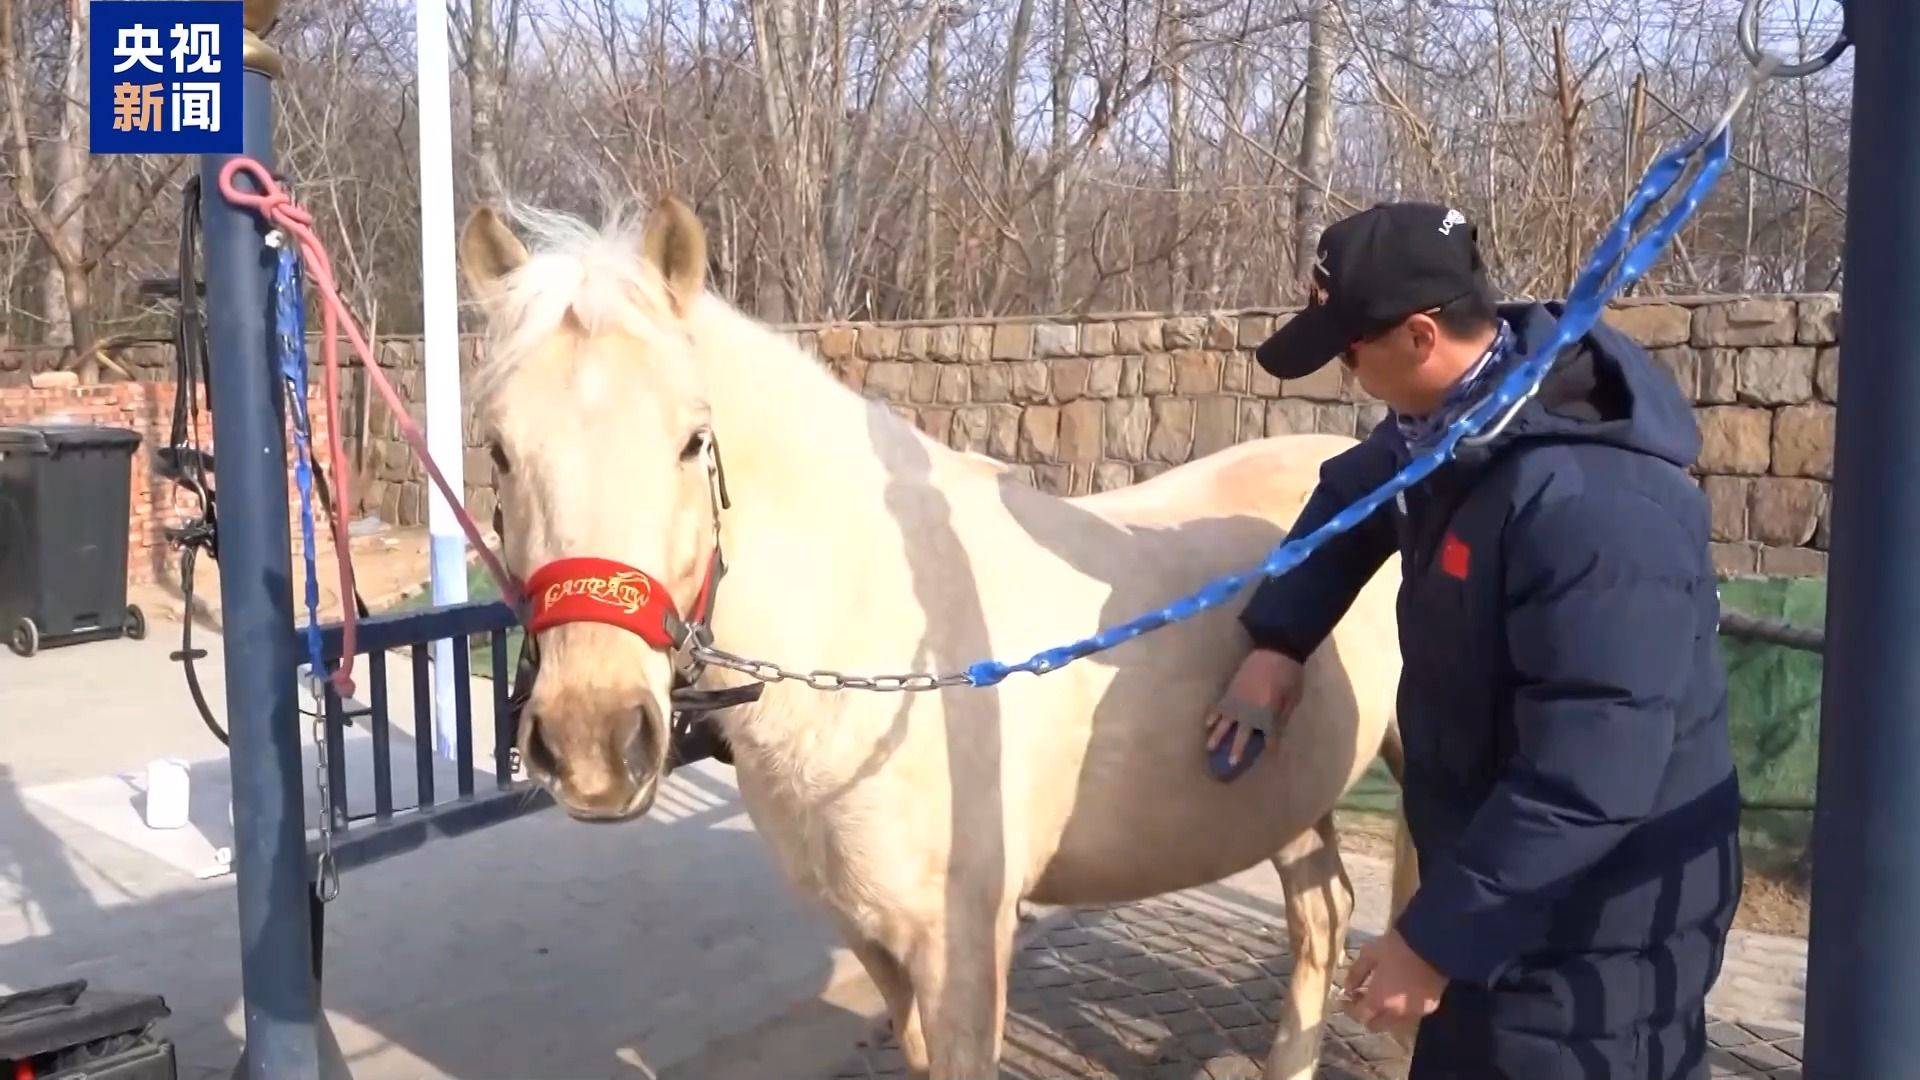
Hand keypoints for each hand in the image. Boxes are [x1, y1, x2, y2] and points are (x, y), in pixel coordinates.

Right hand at [1204, 648, 1304, 766]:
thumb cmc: (1290, 674)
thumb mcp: (1293, 698)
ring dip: (1217, 736)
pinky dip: (1212, 715)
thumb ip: (1283, 716)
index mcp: (1268, 715)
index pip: (1269, 737)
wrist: (1277, 649)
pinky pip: (1219, 706)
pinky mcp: (1230, 691)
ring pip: (1224, 723)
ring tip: (1209, 748)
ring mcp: (1237, 702)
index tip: (1269, 752)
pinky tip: (1207, 724)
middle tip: (1231, 764)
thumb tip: (1276, 730)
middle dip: (1238, 750)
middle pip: (1242, 736)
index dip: (1270, 746)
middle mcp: (1250, 712)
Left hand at [1343, 929, 1446, 1037]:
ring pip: (1393, 1024)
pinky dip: (1400, 1011)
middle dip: (1365, 1015)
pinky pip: (1410, 1016)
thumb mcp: (1369, 954)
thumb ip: (1356, 973)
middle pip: (1375, 1025)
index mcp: (1379, 1001)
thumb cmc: (1397, 948)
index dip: (1349, 1009)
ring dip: (1383, 1015)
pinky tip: (1399, 995)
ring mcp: (1415, 1013)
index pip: (1359, 1016)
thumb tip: (1348, 988)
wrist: (1433, 944)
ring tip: (1381, 996)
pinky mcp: (1430, 1007)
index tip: (1344, 999)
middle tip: (1361, 997)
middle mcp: (1396, 1013)